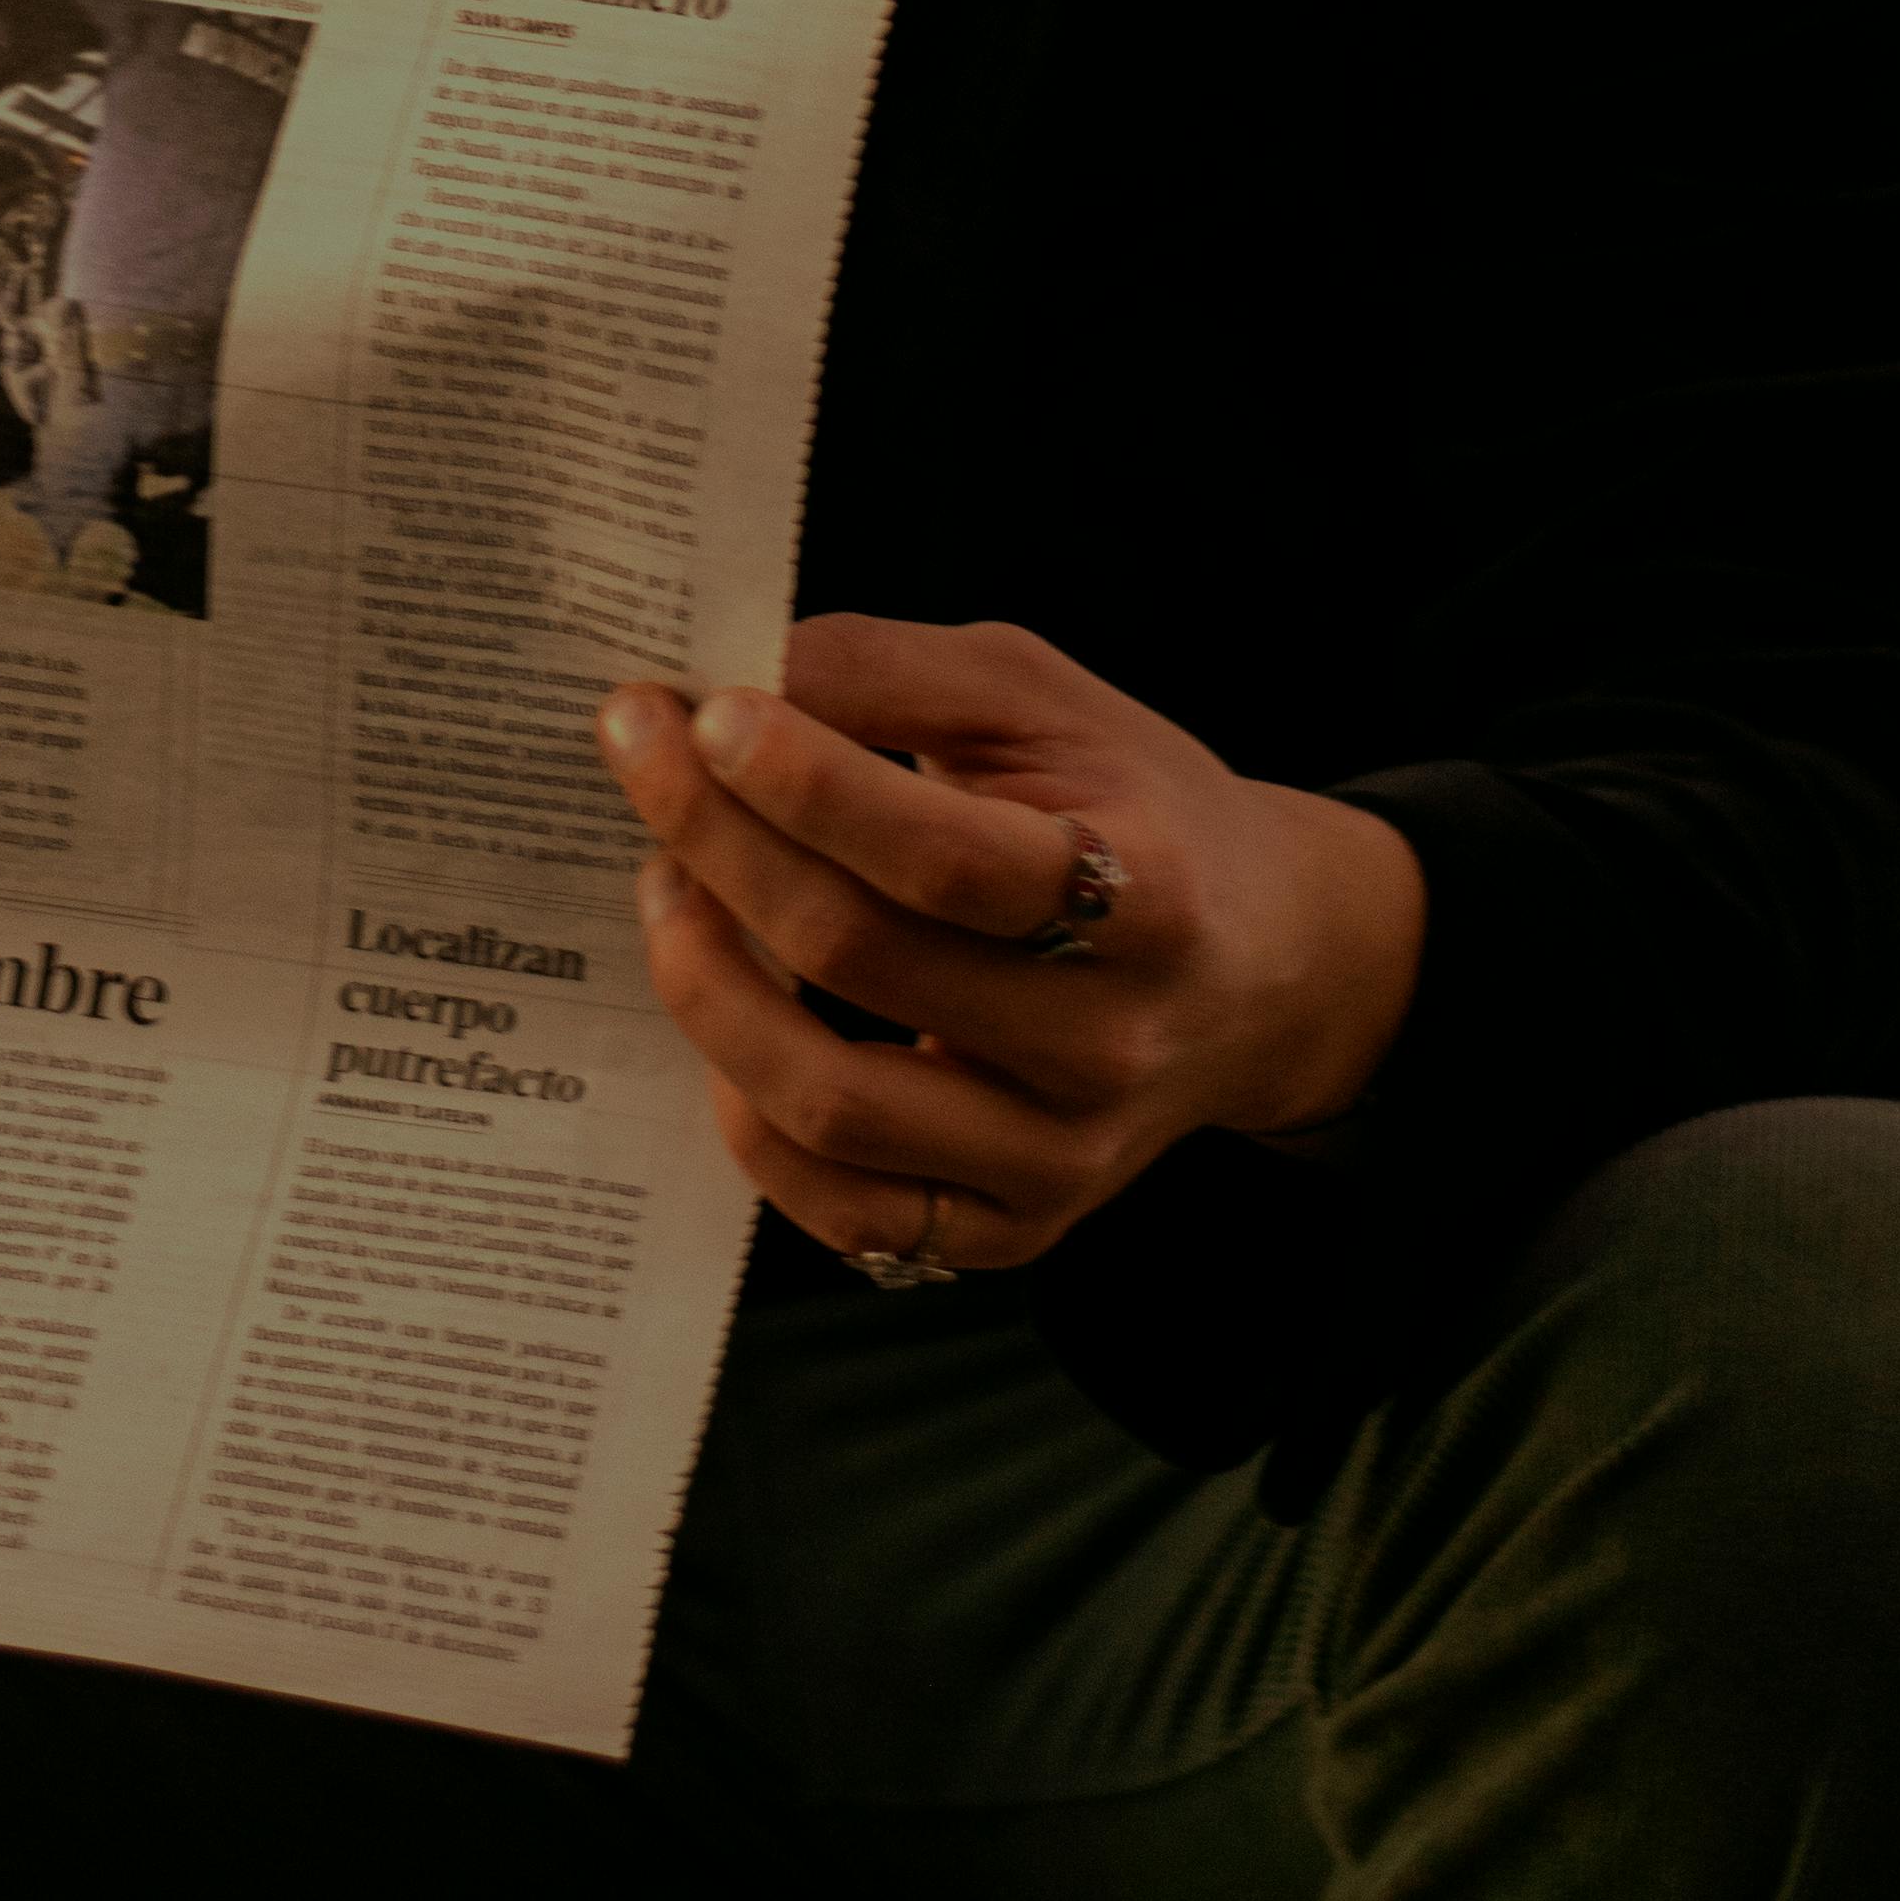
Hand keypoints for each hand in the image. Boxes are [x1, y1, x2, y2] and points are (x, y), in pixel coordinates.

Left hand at [595, 613, 1426, 1275]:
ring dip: (707, 985)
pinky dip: (748, 1117)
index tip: (702, 711)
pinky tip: (726, 1011)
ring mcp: (1063, 1157)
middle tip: (642, 758)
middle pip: (863, 958)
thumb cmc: (1125, 803)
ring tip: (666, 885)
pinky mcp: (1015, 1230)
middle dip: (716, 843)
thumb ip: (889, 670)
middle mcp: (1112, 1043)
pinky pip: (841, 1210)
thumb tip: (733, 677)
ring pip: (831, 1104)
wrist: (1257, 967)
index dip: (804, 781)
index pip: (946, 856)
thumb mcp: (1038, 697)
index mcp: (1146, 891)